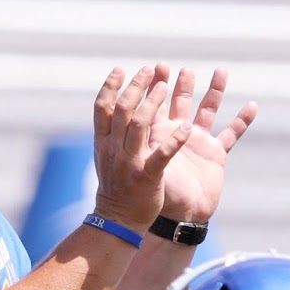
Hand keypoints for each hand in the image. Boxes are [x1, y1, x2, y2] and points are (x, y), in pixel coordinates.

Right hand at [88, 64, 191, 231]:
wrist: (118, 220)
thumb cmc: (115, 186)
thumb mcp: (106, 156)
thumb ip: (110, 133)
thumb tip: (111, 106)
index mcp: (104, 142)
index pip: (103, 107)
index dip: (111, 86)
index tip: (121, 69)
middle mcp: (115, 148)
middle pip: (124, 109)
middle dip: (137, 86)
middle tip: (151, 69)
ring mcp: (131, 162)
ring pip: (141, 124)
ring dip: (153, 102)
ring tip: (166, 85)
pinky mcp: (149, 177)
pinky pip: (163, 156)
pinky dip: (175, 141)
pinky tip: (187, 127)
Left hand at [154, 67, 256, 222]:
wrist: (180, 217)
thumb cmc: (160, 194)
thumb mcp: (152, 164)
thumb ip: (151, 141)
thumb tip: (142, 118)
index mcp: (160, 136)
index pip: (157, 104)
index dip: (156, 86)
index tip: (157, 66)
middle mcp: (179, 135)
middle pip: (182, 102)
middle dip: (182, 84)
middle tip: (183, 68)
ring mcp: (199, 142)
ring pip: (208, 110)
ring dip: (214, 91)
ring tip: (221, 71)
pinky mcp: (216, 153)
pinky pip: (232, 134)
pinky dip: (242, 121)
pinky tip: (252, 107)